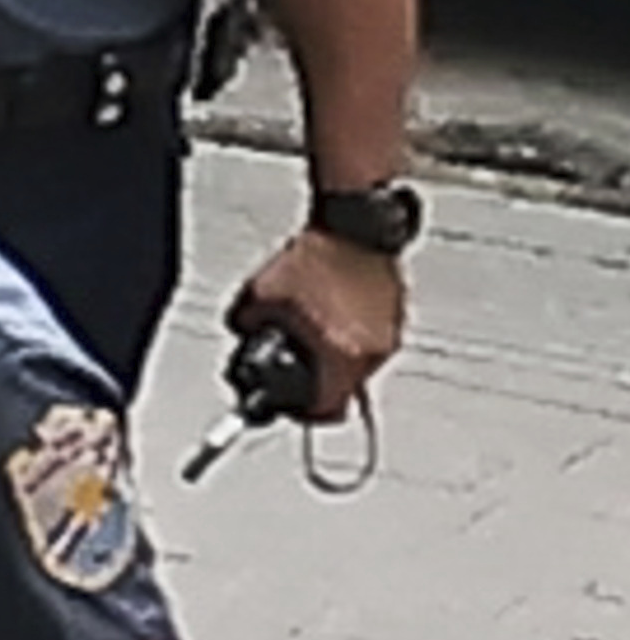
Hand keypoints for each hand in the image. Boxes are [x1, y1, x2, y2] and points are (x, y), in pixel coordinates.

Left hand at [228, 230, 403, 422]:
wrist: (352, 227)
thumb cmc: (314, 257)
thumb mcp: (260, 298)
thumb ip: (247, 326)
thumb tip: (242, 335)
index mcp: (342, 354)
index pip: (328, 409)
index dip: (304, 412)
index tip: (292, 407)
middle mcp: (373, 350)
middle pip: (345, 388)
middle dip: (318, 380)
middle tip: (297, 364)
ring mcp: (390, 332)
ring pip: (358, 364)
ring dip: (335, 356)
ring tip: (314, 328)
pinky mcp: (397, 314)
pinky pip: (371, 339)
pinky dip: (351, 334)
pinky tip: (332, 312)